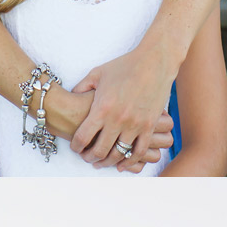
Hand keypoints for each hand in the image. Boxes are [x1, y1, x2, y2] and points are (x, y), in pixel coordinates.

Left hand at [66, 42, 175, 168]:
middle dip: (90, 158)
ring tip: (102, 162)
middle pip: (99, 150)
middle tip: (87, 158)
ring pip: (118, 154)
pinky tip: (122, 164)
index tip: (75, 148)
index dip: (76, 146)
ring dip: (108, 162)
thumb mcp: (97, 73)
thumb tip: (72, 97)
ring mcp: (134, 125)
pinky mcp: (149, 126)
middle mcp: (117, 119)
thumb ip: (82, 87)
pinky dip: (129, 162)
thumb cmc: (125, 65)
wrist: (154, 62)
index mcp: (102, 107)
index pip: (83, 136)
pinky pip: (139, 151)